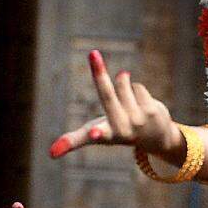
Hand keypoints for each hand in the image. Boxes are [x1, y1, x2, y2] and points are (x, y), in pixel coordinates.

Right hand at [49, 50, 182, 158]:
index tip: (94, 134)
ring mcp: (140, 119)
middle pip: (107, 95)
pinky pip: (137, 86)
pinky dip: (136, 90)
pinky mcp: (153, 110)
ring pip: (123, 83)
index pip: (97, 134)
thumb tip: (50, 154)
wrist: (157, 138)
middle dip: (99, 75)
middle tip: (92, 53)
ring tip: (128, 103)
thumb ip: (73, 141)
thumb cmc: (118, 134)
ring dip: (123, 86)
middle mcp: (123, 129)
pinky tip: (141, 104)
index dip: (94, 134)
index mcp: (106, 135)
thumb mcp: (95, 136)